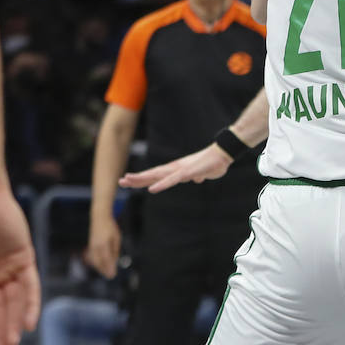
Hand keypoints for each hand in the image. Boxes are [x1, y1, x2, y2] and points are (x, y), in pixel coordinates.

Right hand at [85, 216, 121, 278]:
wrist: (99, 218)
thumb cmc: (110, 227)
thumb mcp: (116, 237)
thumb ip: (115, 249)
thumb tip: (115, 261)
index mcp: (103, 243)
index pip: (107, 258)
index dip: (110, 267)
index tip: (113, 274)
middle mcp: (96, 245)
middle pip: (99, 261)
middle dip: (104, 270)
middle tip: (111, 276)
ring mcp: (92, 245)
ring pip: (95, 260)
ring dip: (100, 268)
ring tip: (106, 273)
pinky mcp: (91, 245)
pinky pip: (93, 257)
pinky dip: (97, 263)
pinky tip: (101, 266)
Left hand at [119, 142, 233, 194]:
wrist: (223, 154)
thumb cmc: (213, 163)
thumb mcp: (203, 173)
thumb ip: (197, 176)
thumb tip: (198, 179)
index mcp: (176, 170)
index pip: (156, 174)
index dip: (142, 178)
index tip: (128, 180)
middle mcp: (174, 168)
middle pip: (152, 174)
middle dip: (136, 178)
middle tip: (120, 181)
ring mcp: (180, 170)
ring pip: (157, 176)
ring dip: (142, 179)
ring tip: (128, 180)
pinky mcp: (187, 173)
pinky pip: (172, 180)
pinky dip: (161, 184)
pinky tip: (152, 189)